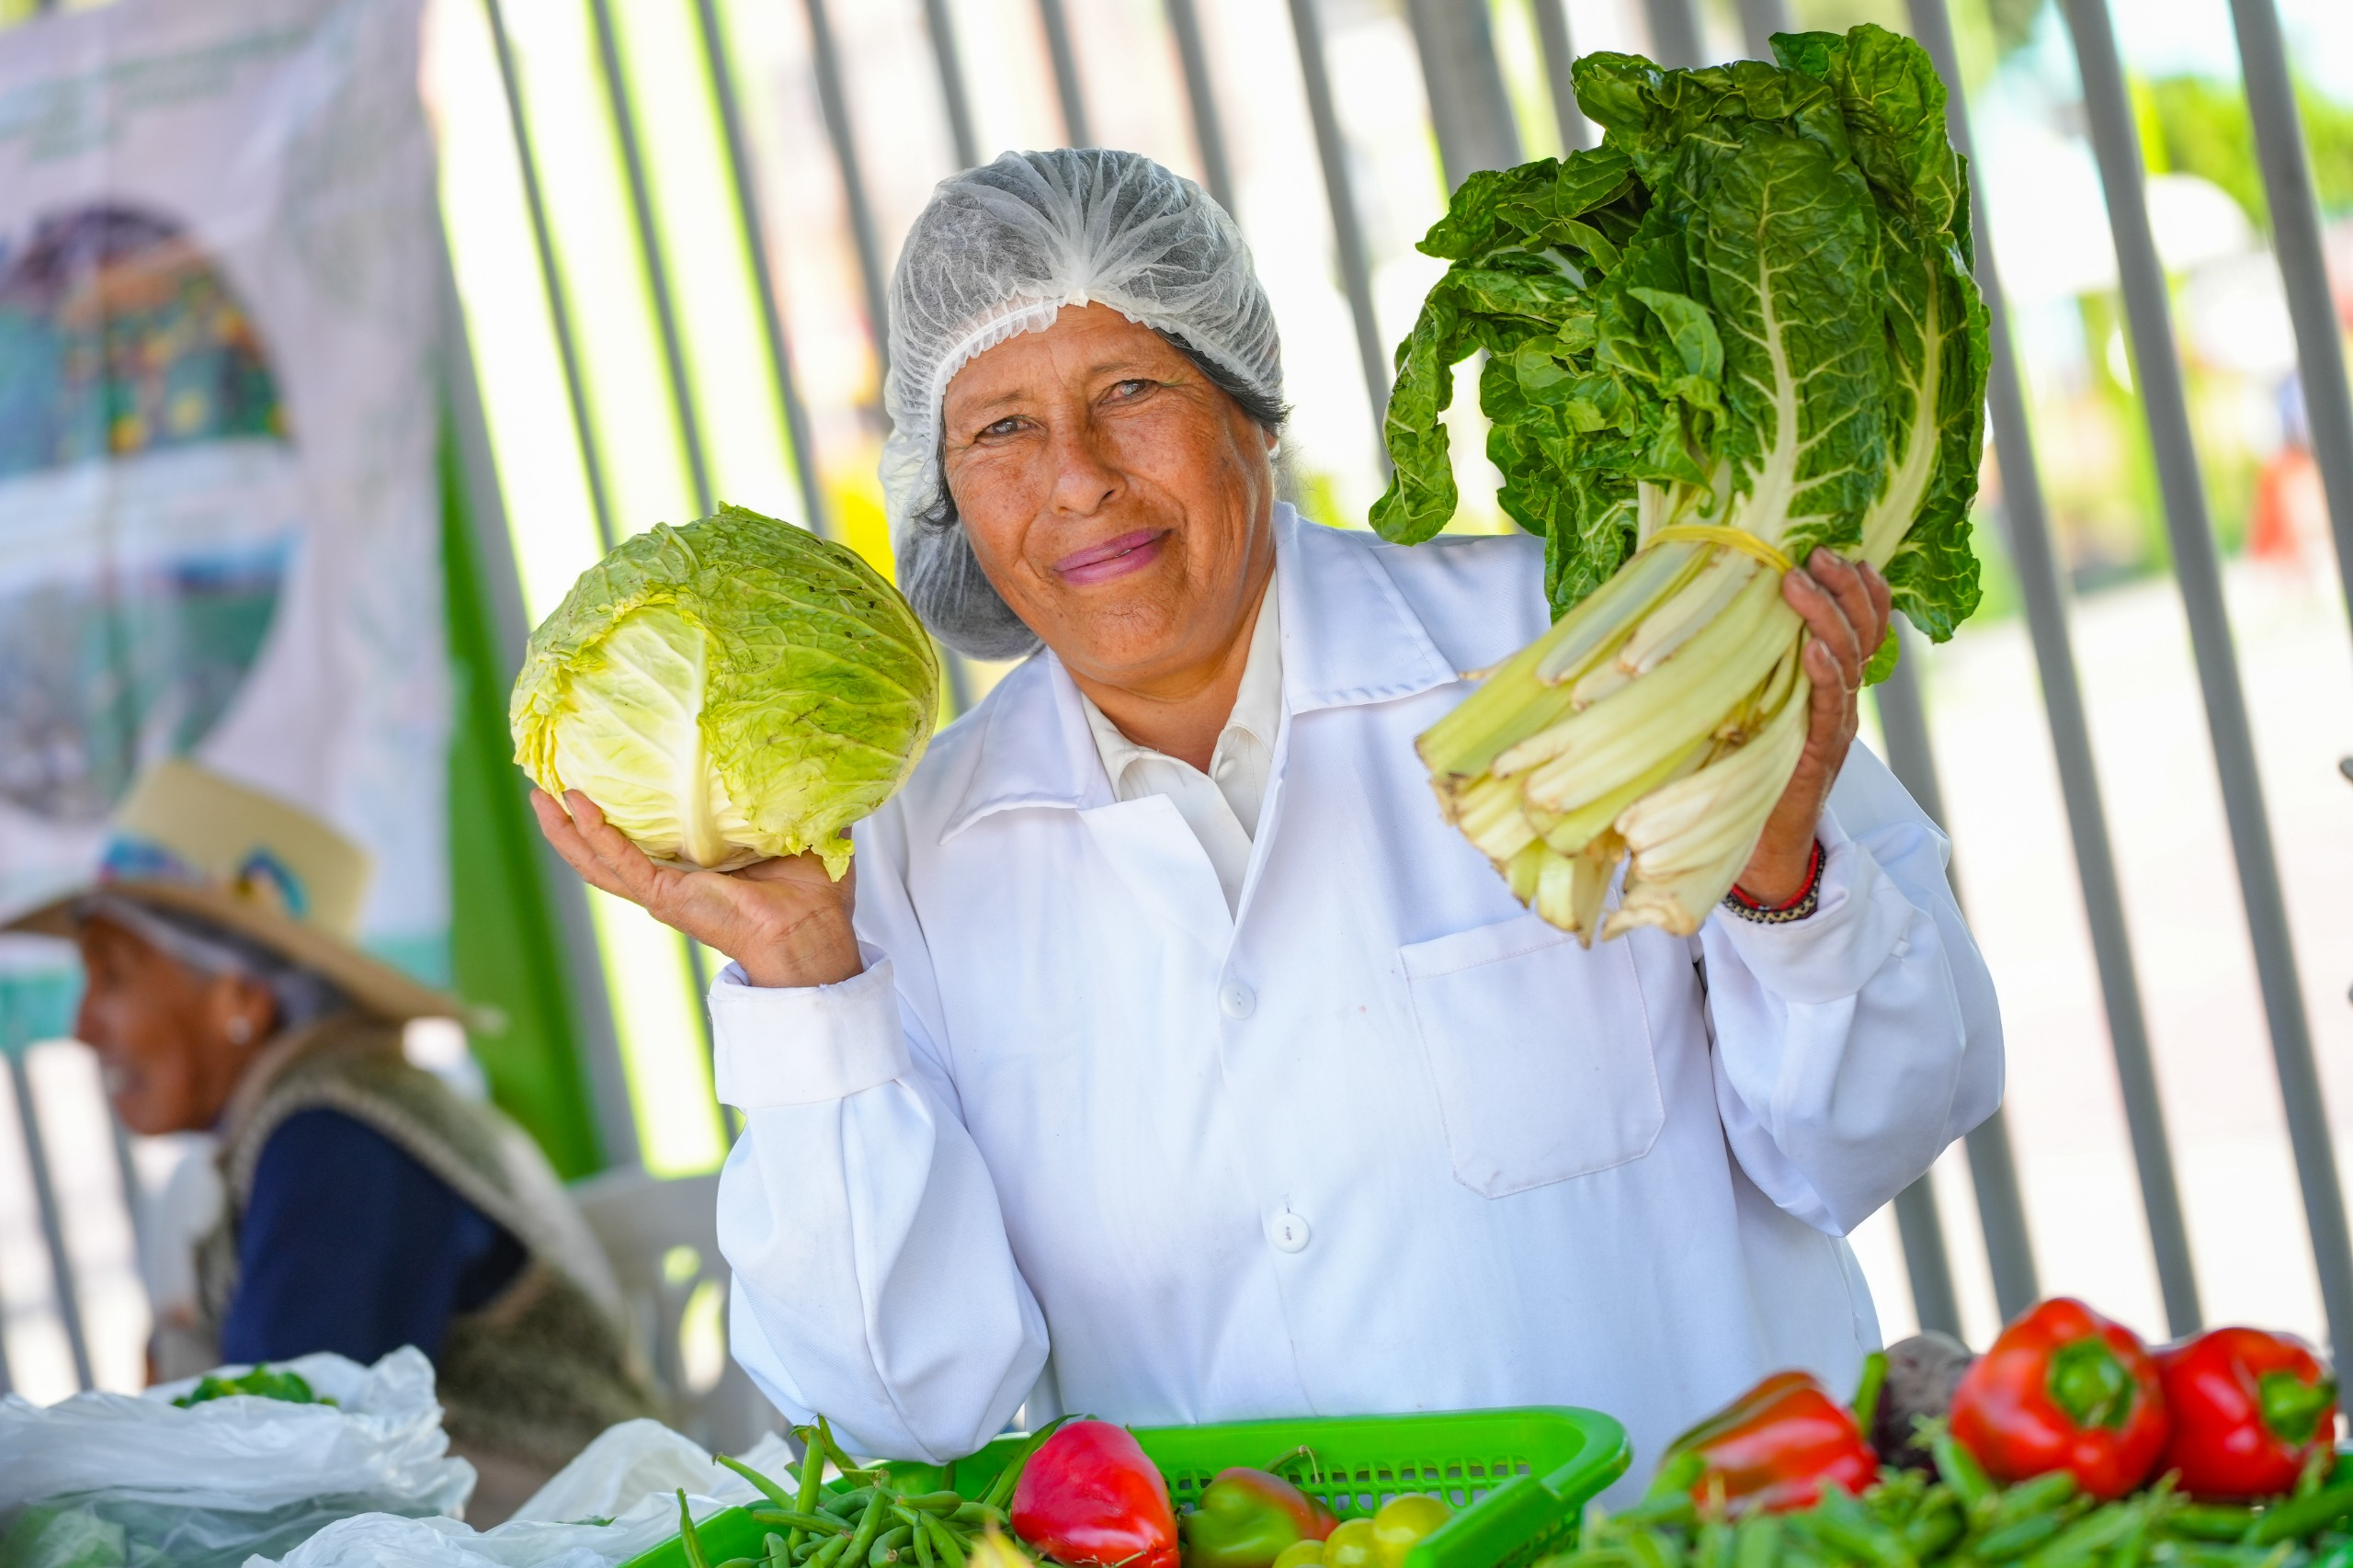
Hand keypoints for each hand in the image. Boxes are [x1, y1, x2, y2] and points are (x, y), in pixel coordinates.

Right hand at [530, 790, 863, 988]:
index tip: (595, 773)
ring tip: (538, 795)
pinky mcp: (667, 898)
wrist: (814, 934)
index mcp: (695, 868)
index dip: (615, 811)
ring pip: (595, 860)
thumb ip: (791, 794)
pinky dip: (597, 835)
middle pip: (601, 851)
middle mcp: (671, 881)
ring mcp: (664, 891)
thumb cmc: (813, 896)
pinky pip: (621, 863)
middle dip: (569, 820)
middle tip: (543, 780)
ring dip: (564, 829)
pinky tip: (578, 806)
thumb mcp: (798, 830)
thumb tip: (804, 749)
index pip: (643, 838)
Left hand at [1736, 549, 1893, 904]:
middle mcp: (1840, 701)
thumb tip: (1702, 613)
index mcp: (1830, 687)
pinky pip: (1828, 706)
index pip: (1863, 626)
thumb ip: (1748, 668)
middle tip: (1820, 553)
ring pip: (1848, 660)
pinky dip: (1824, 673)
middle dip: (1845, 588)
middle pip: (1862, 633)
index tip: (1840, 551)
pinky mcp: (1817, 754)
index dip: (1860, 589)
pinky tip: (1814, 648)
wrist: (1762, 848)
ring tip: (1803, 582)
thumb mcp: (1752, 707)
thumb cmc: (1746, 771)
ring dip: (1827, 617)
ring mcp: (1834, 727)